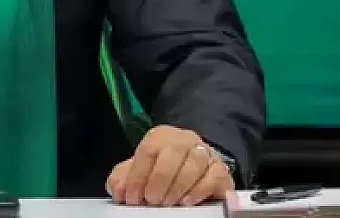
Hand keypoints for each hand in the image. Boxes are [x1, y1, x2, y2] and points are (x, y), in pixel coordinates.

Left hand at [105, 125, 233, 206]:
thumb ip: (124, 178)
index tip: (132, 197)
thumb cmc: (163, 169)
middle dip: (159, 180)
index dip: (138, 176)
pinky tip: (186, 200)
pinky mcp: (221, 170)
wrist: (196, 167)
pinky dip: (199, 190)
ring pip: (195, 162)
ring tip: (168, 202)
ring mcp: (206, 153)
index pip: (148, 150)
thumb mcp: (140, 171)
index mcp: (161, 137)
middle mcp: (185, 140)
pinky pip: (214, 176)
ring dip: (178, 186)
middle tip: (152, 200)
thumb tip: (118, 191)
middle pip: (172, 153)